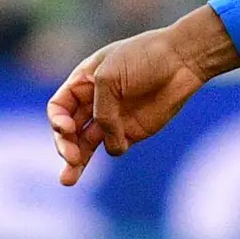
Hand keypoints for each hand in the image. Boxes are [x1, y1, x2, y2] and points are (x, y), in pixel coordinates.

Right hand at [44, 7, 239, 180]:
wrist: (182, 60)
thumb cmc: (144, 57)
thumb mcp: (110, 76)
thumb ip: (101, 110)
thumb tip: (107, 142)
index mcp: (84, 82)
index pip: (59, 107)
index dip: (57, 121)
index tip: (67, 128)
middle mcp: (95, 102)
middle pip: (69, 131)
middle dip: (65, 146)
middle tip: (71, 158)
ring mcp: (113, 118)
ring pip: (87, 145)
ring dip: (77, 163)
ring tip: (68, 181)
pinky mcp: (132, 131)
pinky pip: (114, 147)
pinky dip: (115, 147)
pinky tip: (123, 141)